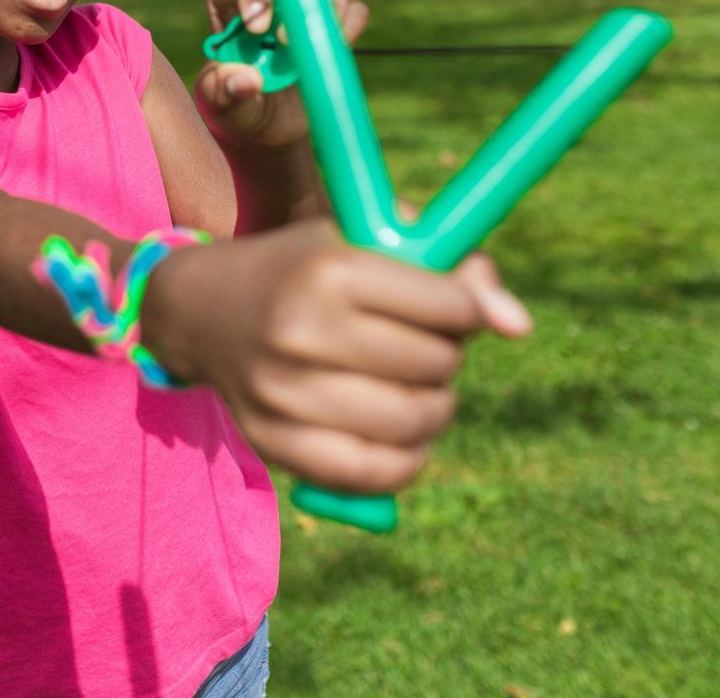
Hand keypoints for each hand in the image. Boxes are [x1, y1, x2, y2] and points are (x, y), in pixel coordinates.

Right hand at [141, 217, 532, 495]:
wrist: (200, 310)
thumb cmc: (303, 270)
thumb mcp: (363, 244)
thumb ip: (449, 271)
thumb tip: (519, 325)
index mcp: (329, 269)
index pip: (449, 305)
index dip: (467, 310)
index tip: (449, 308)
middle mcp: (302, 330)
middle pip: (435, 364)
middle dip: (447, 357)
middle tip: (422, 348)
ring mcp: (283, 392)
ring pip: (413, 420)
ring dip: (434, 408)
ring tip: (416, 390)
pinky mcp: (272, 441)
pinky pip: (373, 474)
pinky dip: (406, 460)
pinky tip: (400, 436)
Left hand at [195, 0, 368, 150]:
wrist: (269, 128)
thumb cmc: (236, 107)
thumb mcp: (221, 103)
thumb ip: (223, 90)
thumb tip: (247, 80)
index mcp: (231, 2)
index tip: (256, 26)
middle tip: (285, 39)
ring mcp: (307, 11)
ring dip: (326, 10)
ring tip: (311, 48)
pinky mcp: (336, 30)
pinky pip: (355, 11)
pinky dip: (351, 25)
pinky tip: (337, 47)